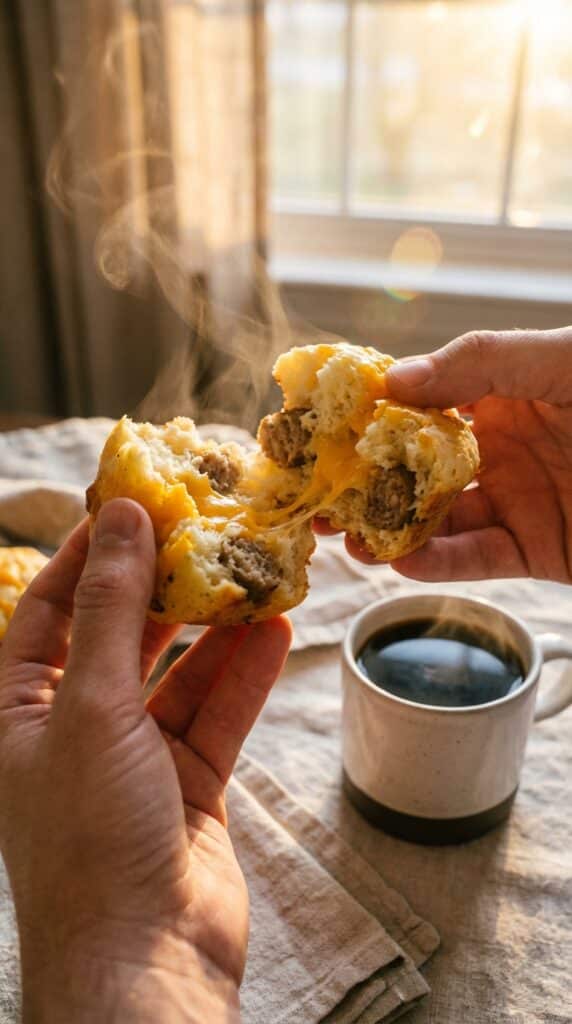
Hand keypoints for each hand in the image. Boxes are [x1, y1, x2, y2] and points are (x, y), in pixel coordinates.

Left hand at [0, 499, 290, 1022]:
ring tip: (254, 573)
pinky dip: (244, 675)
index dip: (87, 556)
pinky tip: (276, 631)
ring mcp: (134, 759)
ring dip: (216, 628)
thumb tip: (126, 521)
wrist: (146, 963)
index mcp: (19, 712)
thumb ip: (115, 611)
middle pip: (120, 637)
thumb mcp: (93, 706)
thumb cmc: (91, 838)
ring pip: (178, 674)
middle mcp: (74, 730)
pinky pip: (217, 714)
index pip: (47, 611)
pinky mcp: (188, 784)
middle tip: (205, 532)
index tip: (131, 505)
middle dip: (162, 587)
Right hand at [340, 327, 571, 582]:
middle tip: (318, 494)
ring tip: (346, 537)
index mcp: (500, 398)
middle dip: (366, 483)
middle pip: (417, 470)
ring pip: (439, 521)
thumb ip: (480, 360)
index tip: (323, 429)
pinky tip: (399, 559)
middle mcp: (499, 452)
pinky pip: (478, 560)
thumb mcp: (556, 359)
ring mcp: (514, 502)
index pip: (421, 406)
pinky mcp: (535, 550)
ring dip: (389, 530)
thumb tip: (394, 380)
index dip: (372, 417)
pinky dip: (438, 563)